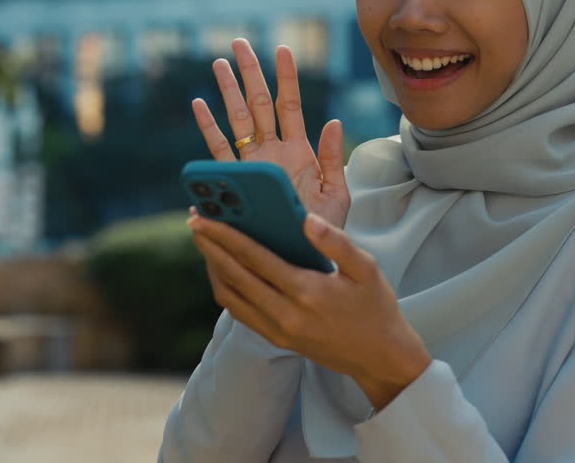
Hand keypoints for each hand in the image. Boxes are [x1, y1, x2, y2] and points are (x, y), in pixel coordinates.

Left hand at [189, 208, 431, 410]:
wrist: (381, 357)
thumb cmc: (376, 306)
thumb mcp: (366, 268)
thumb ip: (336, 241)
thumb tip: (304, 218)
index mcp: (307, 292)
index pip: (254, 258)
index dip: (225, 235)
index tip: (204, 216)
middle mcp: (286, 315)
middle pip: (234, 276)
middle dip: (210, 246)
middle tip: (194, 221)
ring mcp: (278, 331)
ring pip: (230, 297)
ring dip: (213, 268)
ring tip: (205, 241)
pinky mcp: (276, 340)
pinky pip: (239, 312)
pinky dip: (226, 287)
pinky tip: (224, 268)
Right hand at [192, 38, 350, 226]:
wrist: (302, 259)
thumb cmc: (322, 231)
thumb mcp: (337, 194)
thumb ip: (333, 158)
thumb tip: (334, 122)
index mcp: (298, 152)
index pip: (290, 106)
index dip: (286, 77)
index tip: (282, 48)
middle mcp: (271, 153)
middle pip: (258, 104)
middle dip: (250, 73)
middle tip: (239, 43)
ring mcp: (252, 165)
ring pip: (237, 121)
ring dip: (228, 91)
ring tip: (219, 63)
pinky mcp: (237, 183)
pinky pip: (220, 152)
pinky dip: (209, 128)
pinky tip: (200, 104)